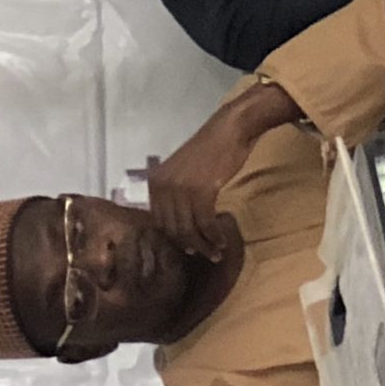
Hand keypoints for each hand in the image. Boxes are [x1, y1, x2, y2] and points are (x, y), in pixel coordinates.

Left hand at [148, 106, 261, 261]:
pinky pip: (205, 223)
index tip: (189, 248)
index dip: (174, 238)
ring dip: (204, 245)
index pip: (159, 221)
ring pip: (189, 229)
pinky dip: (214, 235)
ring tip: (216, 252)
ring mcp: (180, 189)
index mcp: (155, 182)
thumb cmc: (209, 150)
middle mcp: (163, 186)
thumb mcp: (181, 172)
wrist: (229, 131)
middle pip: (173, 228)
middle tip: (205, 255)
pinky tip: (221, 240)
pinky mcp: (200, 191)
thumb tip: (177, 226)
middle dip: (190, 245)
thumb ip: (174, 194)